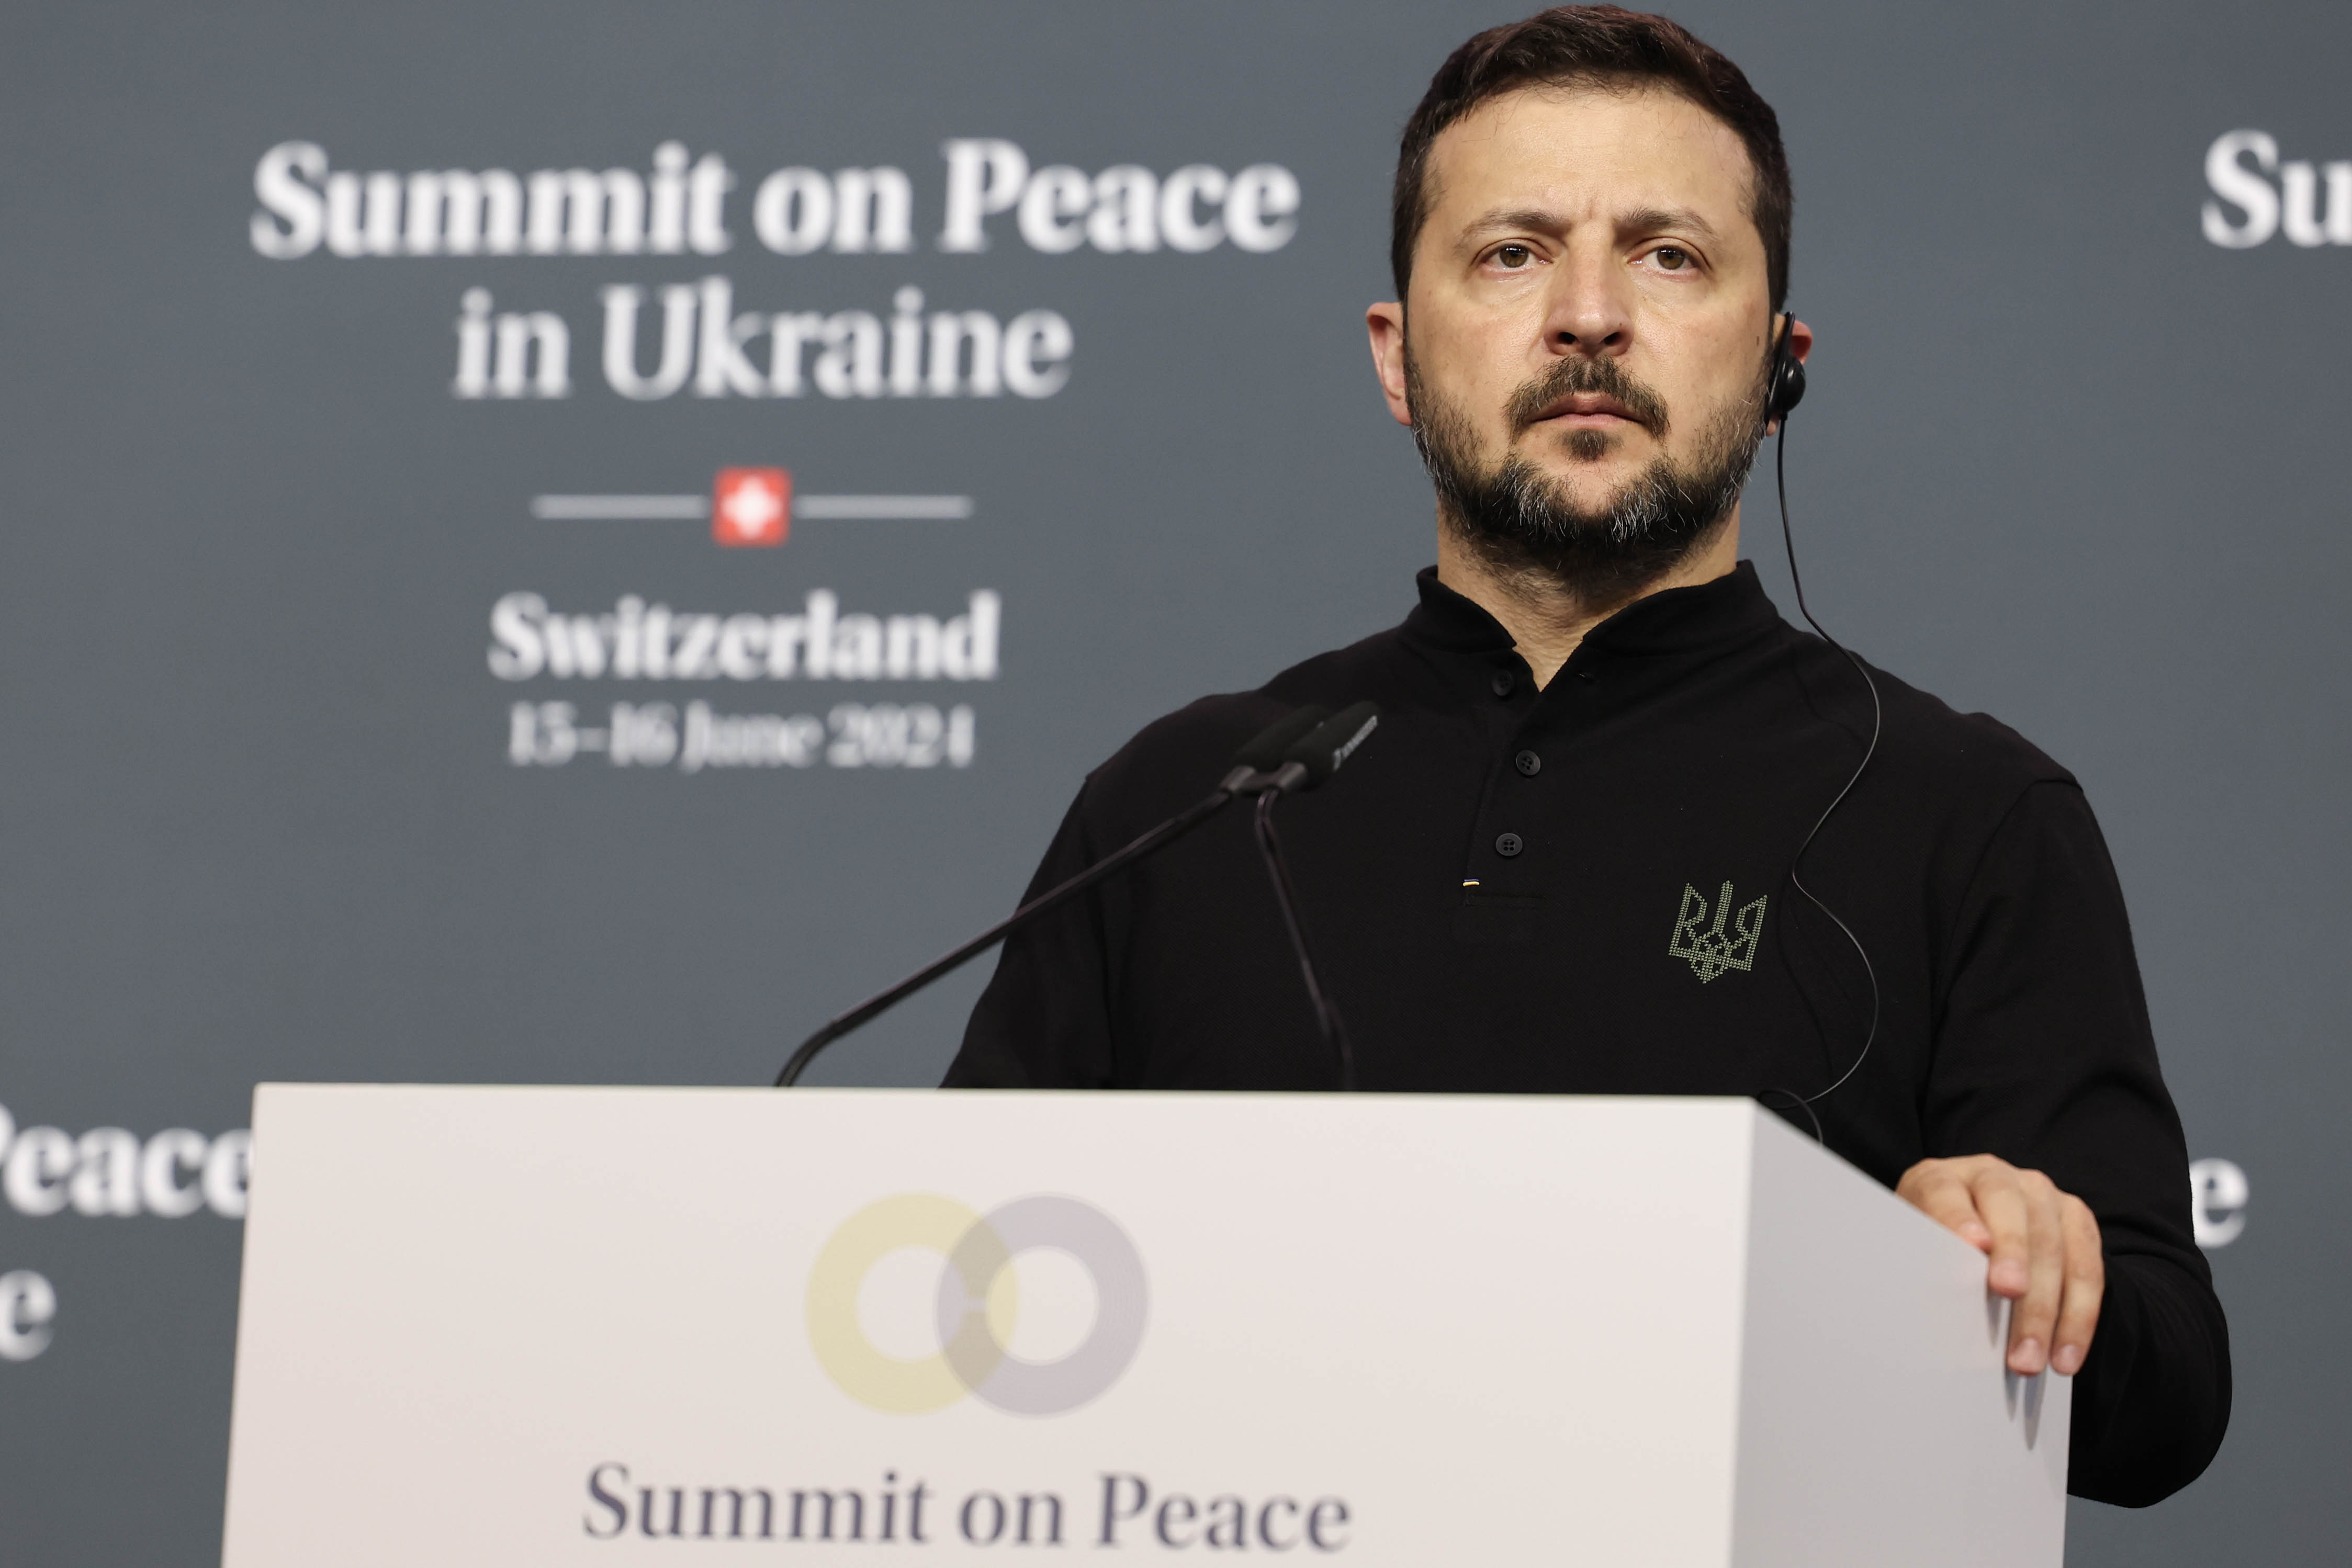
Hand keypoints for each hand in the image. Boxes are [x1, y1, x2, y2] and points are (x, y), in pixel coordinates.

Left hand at [1896, 1154, 2103, 1376]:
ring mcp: (2041, 1193)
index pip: (1946, 1193)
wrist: (1970, 1228)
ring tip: (2034, 1360)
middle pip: (2011, 1216)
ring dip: (2049, 1312)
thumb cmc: (1934, 1248)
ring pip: (2055, 1247)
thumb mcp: (1915, 1247)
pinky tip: (2066, 1356)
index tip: (1974, 1247)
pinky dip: (2079, 1317)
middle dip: (2017, 1270)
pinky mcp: (2076, 1218)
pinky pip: (2088, 1269)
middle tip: (2011, 1317)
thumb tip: (1935, 1305)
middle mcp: (1994, 1175)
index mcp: (1942, 1178)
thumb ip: (1925, 1261)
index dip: (1959, 1218)